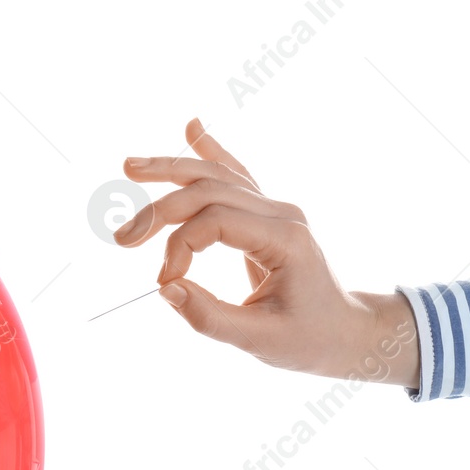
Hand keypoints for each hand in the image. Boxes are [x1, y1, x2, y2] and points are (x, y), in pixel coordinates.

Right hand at [117, 118, 419, 388]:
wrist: (346, 331)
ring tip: (129, 166)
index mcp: (285, 239)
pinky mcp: (267, 214)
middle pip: (209, 189)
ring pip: (217, 175)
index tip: (166, 282)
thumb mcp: (260, 341)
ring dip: (171, 169)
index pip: (214, 221)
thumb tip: (166, 289)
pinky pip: (236, 175)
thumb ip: (210, 316)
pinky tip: (192, 127)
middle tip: (122, 239)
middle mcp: (282, 213)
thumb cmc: (309, 339)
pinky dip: (211, 151)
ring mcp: (276, 208)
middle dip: (159, 211)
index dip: (178, 248)